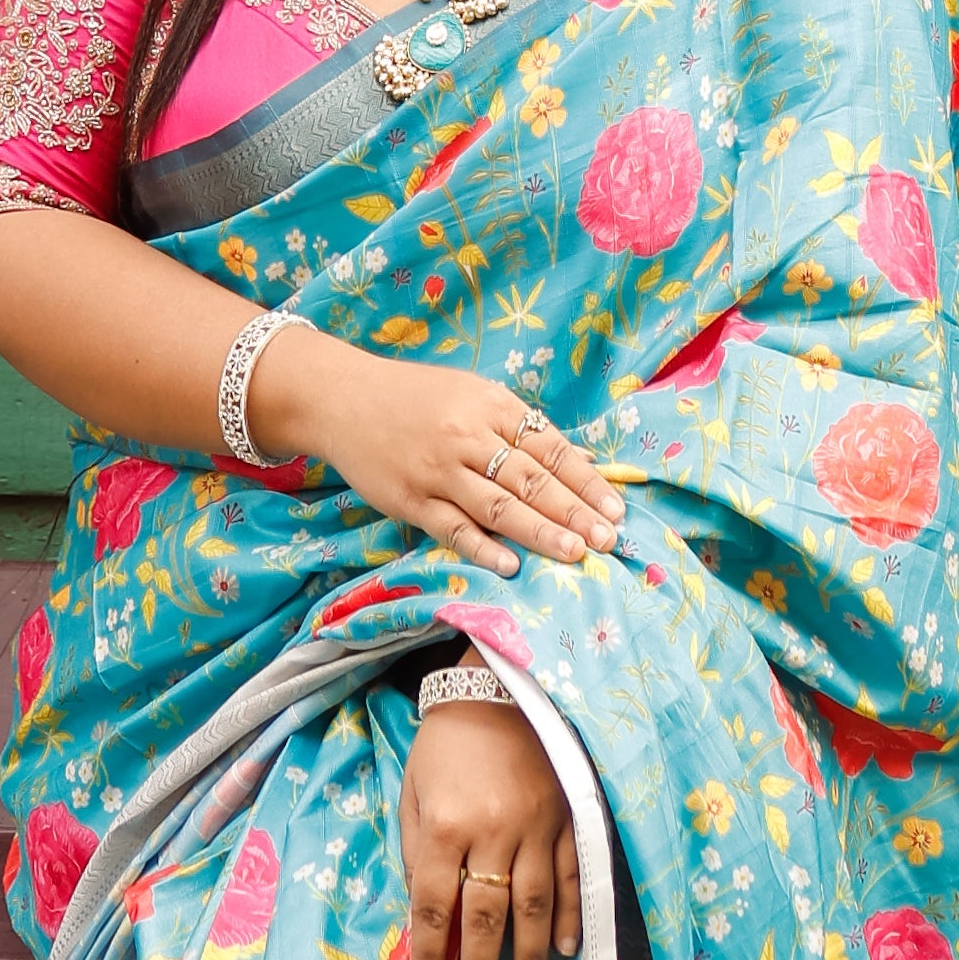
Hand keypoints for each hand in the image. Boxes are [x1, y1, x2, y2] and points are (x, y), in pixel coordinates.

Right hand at [258, 336, 626, 580]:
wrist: (344, 398)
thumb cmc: (415, 397)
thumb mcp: (472, 395)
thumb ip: (520, 429)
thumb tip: (579, 459)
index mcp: (491, 404)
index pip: (550, 447)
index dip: (586, 480)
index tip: (615, 509)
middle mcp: (468, 435)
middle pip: (531, 479)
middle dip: (573, 512)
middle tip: (606, 540)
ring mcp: (438, 470)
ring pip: (498, 506)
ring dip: (540, 532)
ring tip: (574, 553)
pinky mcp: (410, 499)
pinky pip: (453, 527)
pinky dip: (483, 547)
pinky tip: (510, 564)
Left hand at [401, 700, 580, 959]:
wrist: (500, 685)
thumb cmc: (447, 741)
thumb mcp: (413, 789)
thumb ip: (417, 850)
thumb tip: (425, 912)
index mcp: (444, 823)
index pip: (432, 905)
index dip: (430, 955)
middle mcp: (492, 830)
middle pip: (485, 916)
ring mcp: (536, 824)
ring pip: (535, 905)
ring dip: (531, 957)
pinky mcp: (568, 815)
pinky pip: (571, 874)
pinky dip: (571, 915)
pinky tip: (567, 949)